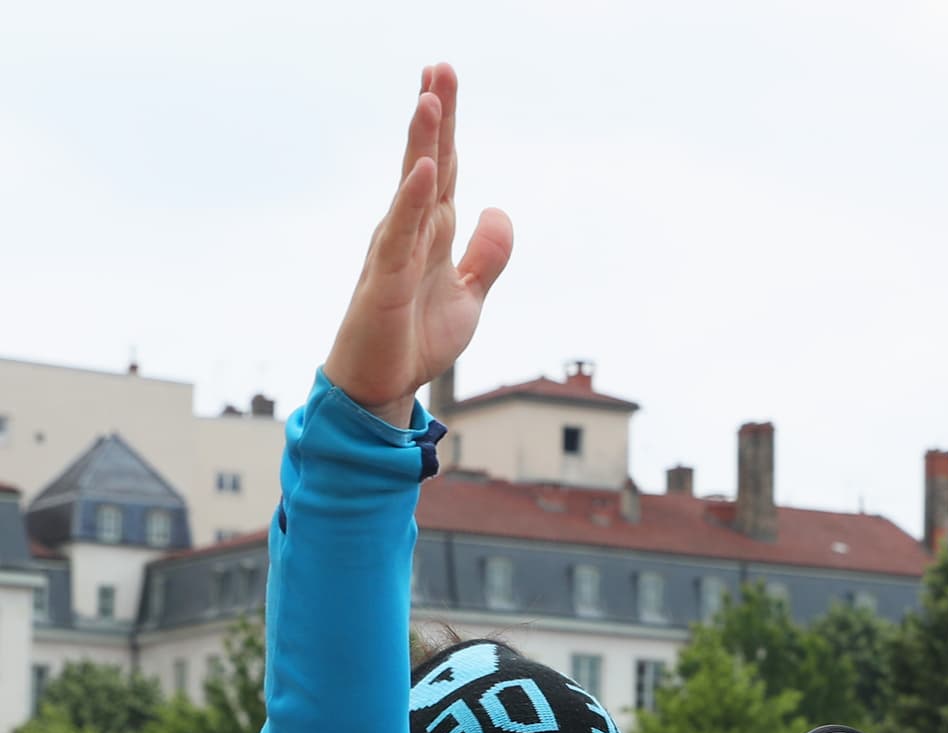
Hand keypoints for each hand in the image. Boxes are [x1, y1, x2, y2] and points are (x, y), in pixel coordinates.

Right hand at [324, 64, 512, 425]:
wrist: (384, 385)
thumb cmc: (417, 339)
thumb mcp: (468, 297)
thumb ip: (486, 256)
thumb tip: (497, 210)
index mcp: (431, 230)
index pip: (442, 167)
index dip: (446, 126)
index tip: (444, 78)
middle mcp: (410, 230)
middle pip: (425, 163)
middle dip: (434, 116)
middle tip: (439, 67)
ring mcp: (395, 250)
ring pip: (410, 188)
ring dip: (420, 144)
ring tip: (429, 98)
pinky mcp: (386, 278)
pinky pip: (401, 233)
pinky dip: (412, 201)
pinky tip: (422, 169)